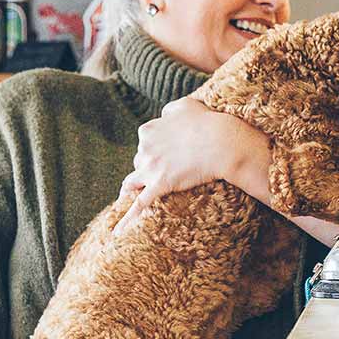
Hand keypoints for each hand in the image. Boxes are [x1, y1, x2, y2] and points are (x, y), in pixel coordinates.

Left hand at [114, 97, 271, 233]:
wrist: (221, 142)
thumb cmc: (208, 122)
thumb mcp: (185, 105)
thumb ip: (170, 110)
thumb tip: (165, 115)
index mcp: (148, 130)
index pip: (144, 142)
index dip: (156, 148)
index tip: (169, 151)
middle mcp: (144, 149)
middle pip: (140, 162)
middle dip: (150, 167)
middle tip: (170, 170)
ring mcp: (150, 169)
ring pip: (133, 182)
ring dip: (135, 188)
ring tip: (130, 198)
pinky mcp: (159, 186)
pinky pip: (139, 206)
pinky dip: (126, 220)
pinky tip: (116, 233)